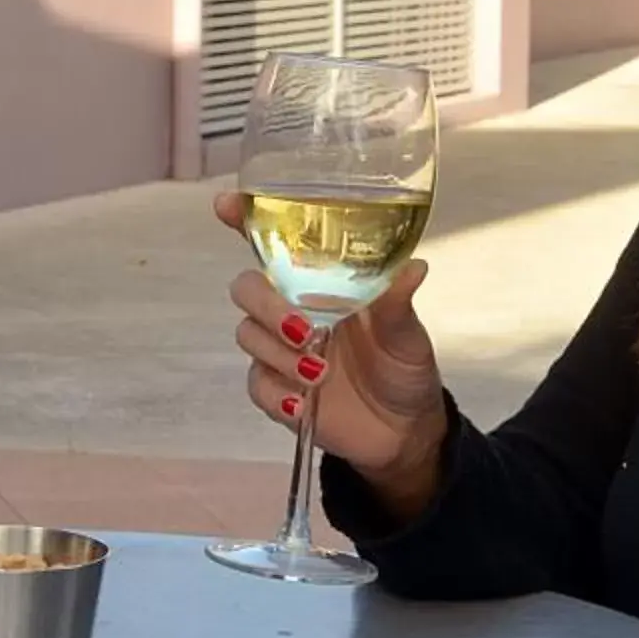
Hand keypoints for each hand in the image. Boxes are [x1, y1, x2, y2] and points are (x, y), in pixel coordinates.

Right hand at [218, 192, 449, 496]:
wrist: (403, 431)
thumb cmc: (403, 367)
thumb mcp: (407, 335)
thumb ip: (397, 304)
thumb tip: (414, 268)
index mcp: (319, 284)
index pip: (273, 244)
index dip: (242, 220)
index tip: (224, 206)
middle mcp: (291, 310)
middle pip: (246, 288)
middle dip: (265, 304)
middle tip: (303, 328)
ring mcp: (279, 351)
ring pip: (247, 335)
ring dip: (278, 353)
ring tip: (320, 373)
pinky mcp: (275, 390)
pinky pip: (255, 384)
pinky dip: (277, 392)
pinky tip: (303, 402)